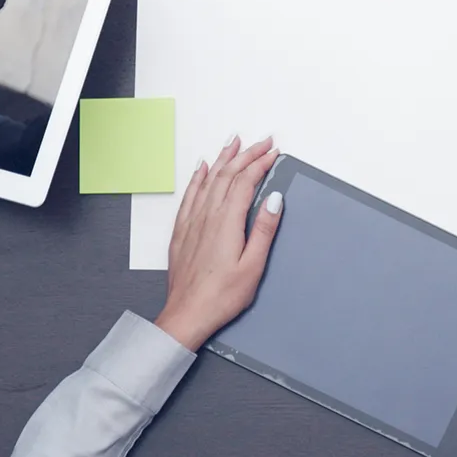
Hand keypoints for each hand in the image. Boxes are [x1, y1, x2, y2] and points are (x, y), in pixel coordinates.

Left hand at [154, 136, 282, 350]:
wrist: (187, 314)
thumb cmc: (222, 296)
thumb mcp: (253, 266)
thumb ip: (264, 229)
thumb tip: (274, 198)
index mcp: (227, 222)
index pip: (245, 182)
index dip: (260, 163)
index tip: (273, 152)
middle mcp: (207, 216)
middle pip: (227, 174)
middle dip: (246, 154)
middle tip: (261, 142)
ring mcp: (192, 221)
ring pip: (208, 180)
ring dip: (223, 159)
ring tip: (233, 142)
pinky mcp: (182, 231)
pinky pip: (190, 195)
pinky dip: (198, 177)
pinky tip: (201, 168)